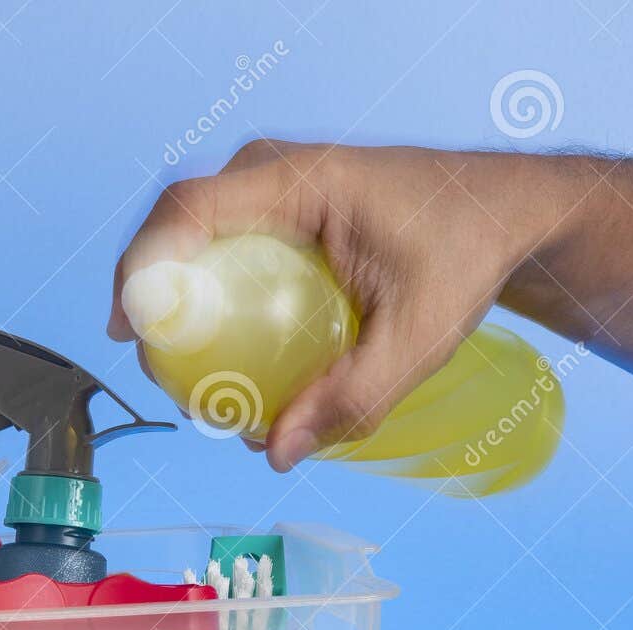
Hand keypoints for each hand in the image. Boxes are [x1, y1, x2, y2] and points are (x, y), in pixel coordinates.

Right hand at [109, 141, 546, 470]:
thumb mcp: (421, 336)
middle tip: (161, 376)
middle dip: (151, 300)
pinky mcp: (274, 211)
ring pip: (190, 238)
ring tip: (184, 375)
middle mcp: (272, 173)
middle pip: (176, 226)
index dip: (144, 266)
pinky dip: (205, 297)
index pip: (192, 208)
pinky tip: (214, 355)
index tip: (132, 332)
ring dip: (174, 301)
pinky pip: (217, 247)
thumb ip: (354, 395)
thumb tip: (275, 453)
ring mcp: (269, 187)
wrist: (499, 211)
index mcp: (303, 181)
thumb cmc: (466, 254)